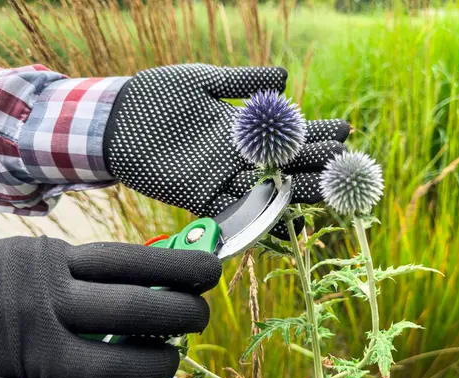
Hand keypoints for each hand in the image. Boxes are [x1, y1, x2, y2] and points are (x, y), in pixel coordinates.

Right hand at [0, 236, 221, 377]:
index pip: (131, 263)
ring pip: (112, 367)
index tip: (210, 271)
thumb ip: (82, 273)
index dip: (179, 267)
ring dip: (153, 368)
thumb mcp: (33, 262)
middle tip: (198, 318)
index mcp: (48, 263)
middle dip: (179, 316)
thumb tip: (152, 285)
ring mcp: (26, 353)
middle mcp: (40, 304)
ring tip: (168, 362)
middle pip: (132, 311)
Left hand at [102, 64, 349, 236]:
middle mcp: (235, 156)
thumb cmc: (156, 95)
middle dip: (314, 161)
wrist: (114, 118)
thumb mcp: (203, 81)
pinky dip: (259, 217)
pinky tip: (287, 219)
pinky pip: (234, 212)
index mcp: (239, 128)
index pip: (286, 132)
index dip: (314, 131)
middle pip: (283, 163)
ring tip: (328, 188)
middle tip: (344, 160)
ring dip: (296, 190)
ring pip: (266, 189)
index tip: (343, 129)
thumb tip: (283, 79)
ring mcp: (219, 178)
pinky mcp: (199, 197)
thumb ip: (242, 82)